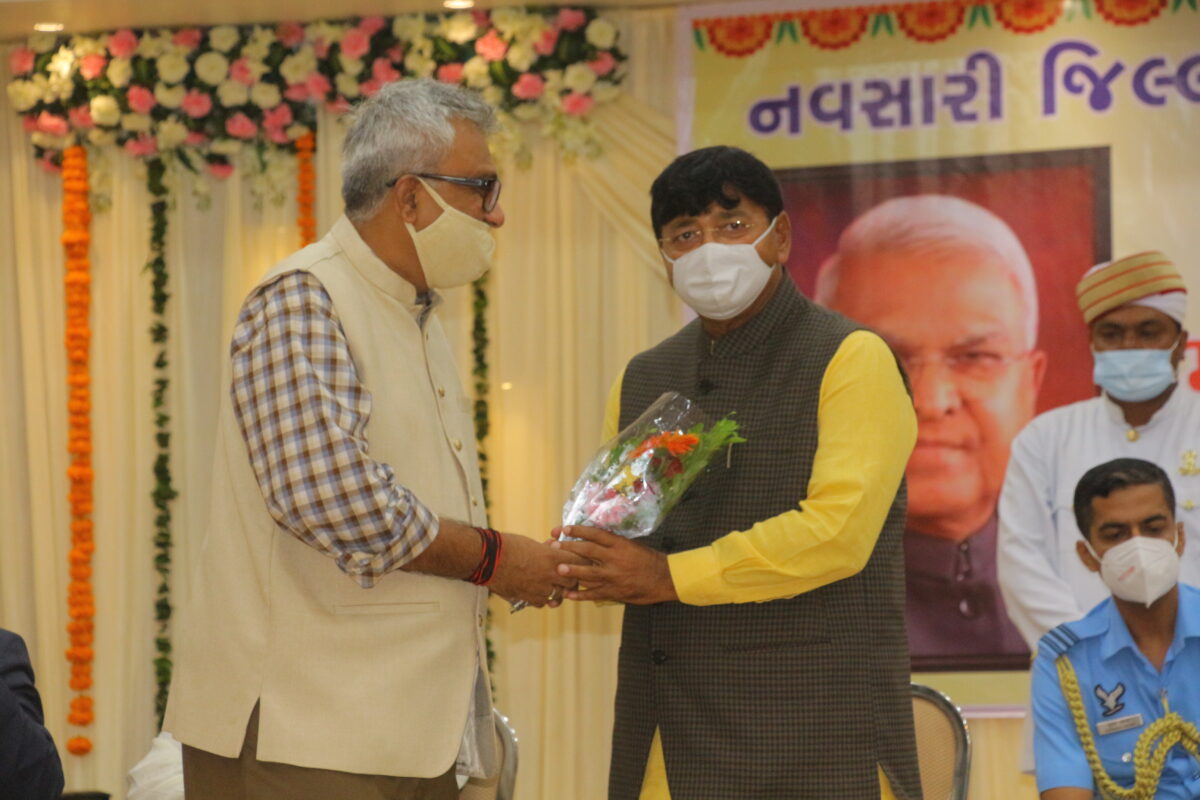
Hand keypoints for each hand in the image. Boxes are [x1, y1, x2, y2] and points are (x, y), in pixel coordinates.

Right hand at [488, 533, 584, 607]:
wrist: (488, 558)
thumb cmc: (509, 546)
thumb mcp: (533, 543)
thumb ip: (547, 549)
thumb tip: (554, 548)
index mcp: (553, 557)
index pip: (579, 563)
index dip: (581, 563)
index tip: (579, 563)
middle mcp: (549, 574)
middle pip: (572, 581)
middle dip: (571, 579)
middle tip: (567, 577)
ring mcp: (539, 588)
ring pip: (558, 595)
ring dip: (557, 591)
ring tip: (552, 586)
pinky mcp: (528, 598)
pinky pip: (542, 602)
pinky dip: (542, 599)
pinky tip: (537, 592)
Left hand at [552, 525, 678, 604]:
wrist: (665, 579)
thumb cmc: (648, 560)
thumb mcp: (632, 546)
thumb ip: (613, 544)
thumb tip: (593, 539)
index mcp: (620, 545)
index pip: (595, 534)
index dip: (578, 530)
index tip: (564, 528)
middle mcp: (615, 559)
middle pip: (588, 551)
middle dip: (569, 548)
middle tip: (553, 545)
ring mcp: (614, 576)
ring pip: (588, 573)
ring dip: (572, 570)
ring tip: (557, 569)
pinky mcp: (615, 592)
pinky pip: (594, 594)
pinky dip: (581, 594)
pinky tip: (569, 594)